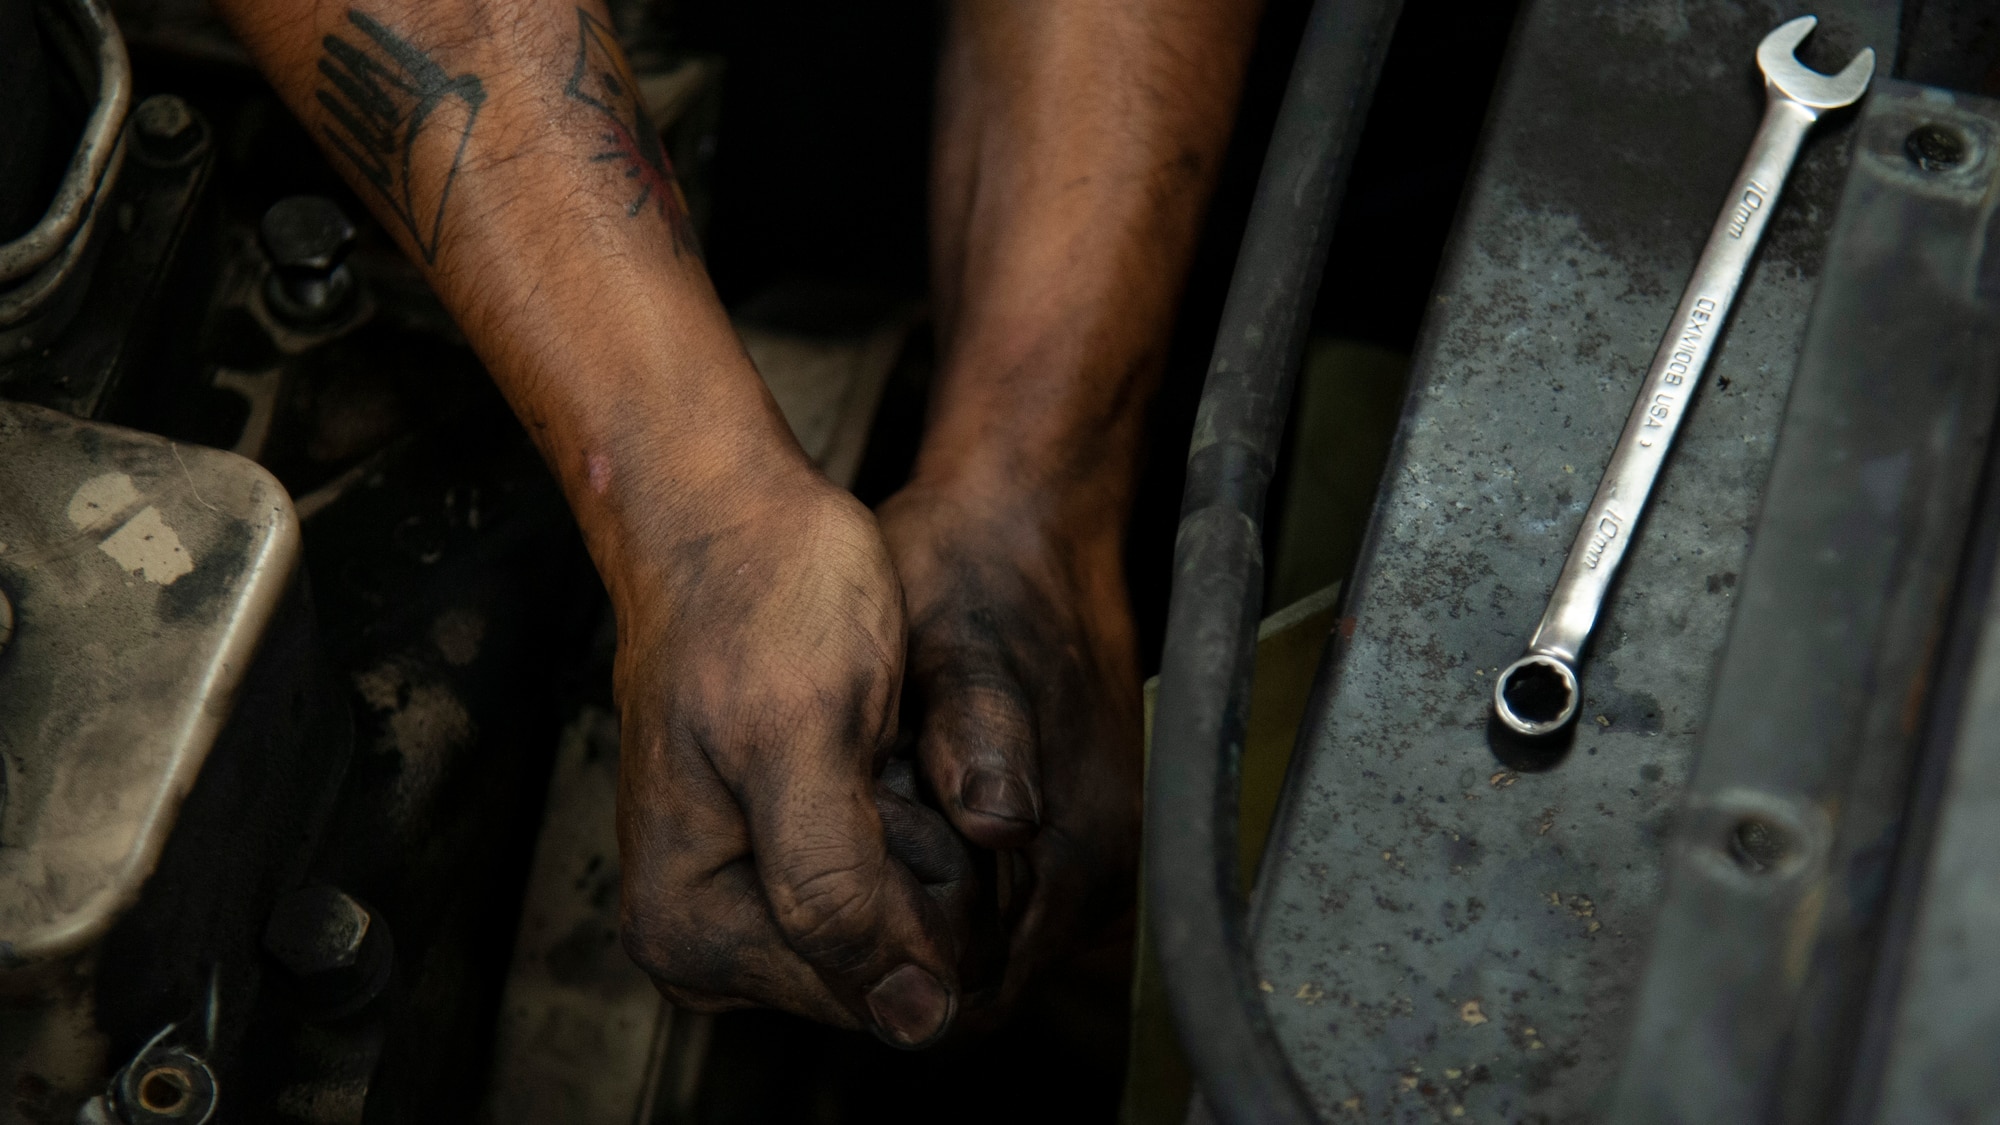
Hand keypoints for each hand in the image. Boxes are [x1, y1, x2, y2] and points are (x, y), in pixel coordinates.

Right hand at [612, 469, 975, 1046]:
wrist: (732, 520)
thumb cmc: (761, 603)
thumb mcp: (808, 739)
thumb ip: (841, 890)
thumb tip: (910, 1020)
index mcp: (692, 930)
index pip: (878, 994)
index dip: (927, 898)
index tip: (886, 787)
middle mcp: (703, 940)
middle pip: (886, 976)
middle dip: (918, 873)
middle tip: (874, 760)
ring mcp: (741, 904)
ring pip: (898, 932)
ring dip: (918, 843)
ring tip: (868, 750)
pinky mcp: (778, 863)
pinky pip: (885, 885)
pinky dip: (905, 823)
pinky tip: (872, 757)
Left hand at [876, 478, 1143, 1013]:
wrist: (1027, 518)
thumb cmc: (977, 574)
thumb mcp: (957, 648)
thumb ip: (979, 737)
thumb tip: (999, 822)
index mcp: (1081, 849)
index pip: (970, 1001)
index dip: (884, 976)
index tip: (821, 917)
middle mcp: (1101, 873)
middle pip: (973, 981)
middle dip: (892, 944)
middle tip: (825, 867)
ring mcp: (1092, 855)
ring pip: (979, 941)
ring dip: (912, 907)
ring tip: (858, 827)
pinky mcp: (1072, 830)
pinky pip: (995, 894)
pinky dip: (936, 871)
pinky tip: (895, 804)